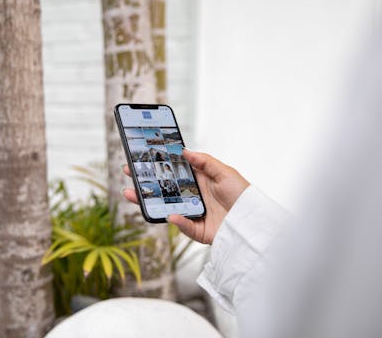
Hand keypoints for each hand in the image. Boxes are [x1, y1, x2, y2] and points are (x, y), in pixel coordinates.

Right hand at [122, 149, 249, 243]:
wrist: (253, 222)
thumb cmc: (243, 195)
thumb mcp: (225, 172)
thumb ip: (204, 161)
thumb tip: (183, 151)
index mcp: (198, 181)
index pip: (172, 172)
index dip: (158, 166)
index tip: (141, 158)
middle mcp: (191, 197)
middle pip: (163, 189)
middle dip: (144, 182)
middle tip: (128, 173)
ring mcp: (191, 213)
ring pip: (165, 207)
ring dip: (147, 202)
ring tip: (131, 194)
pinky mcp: (195, 230)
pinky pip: (182, 225)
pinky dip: (176, 221)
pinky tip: (170, 214)